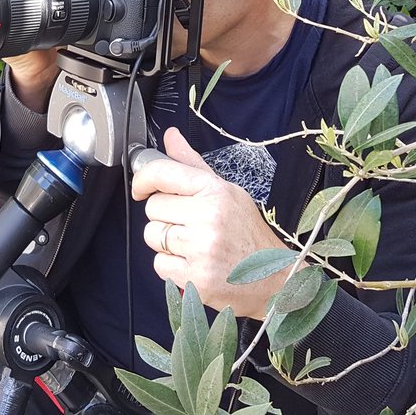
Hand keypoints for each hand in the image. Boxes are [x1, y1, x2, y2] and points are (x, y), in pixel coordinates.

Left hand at [132, 127, 285, 318]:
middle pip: (153, 207)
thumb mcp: (227, 192)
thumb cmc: (248, 233)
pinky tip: (194, 263)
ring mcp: (201, 249)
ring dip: (166, 242)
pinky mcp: (195, 278)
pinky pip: (159, 264)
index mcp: (215, 191)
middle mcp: (208, 217)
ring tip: (192, 245)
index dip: (144, 179)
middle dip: (165, 216)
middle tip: (189, 224)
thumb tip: (170, 136)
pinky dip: (171, 267)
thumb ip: (193, 164)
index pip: (163, 173)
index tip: (141, 188)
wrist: (275, 279)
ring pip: (152, 236)